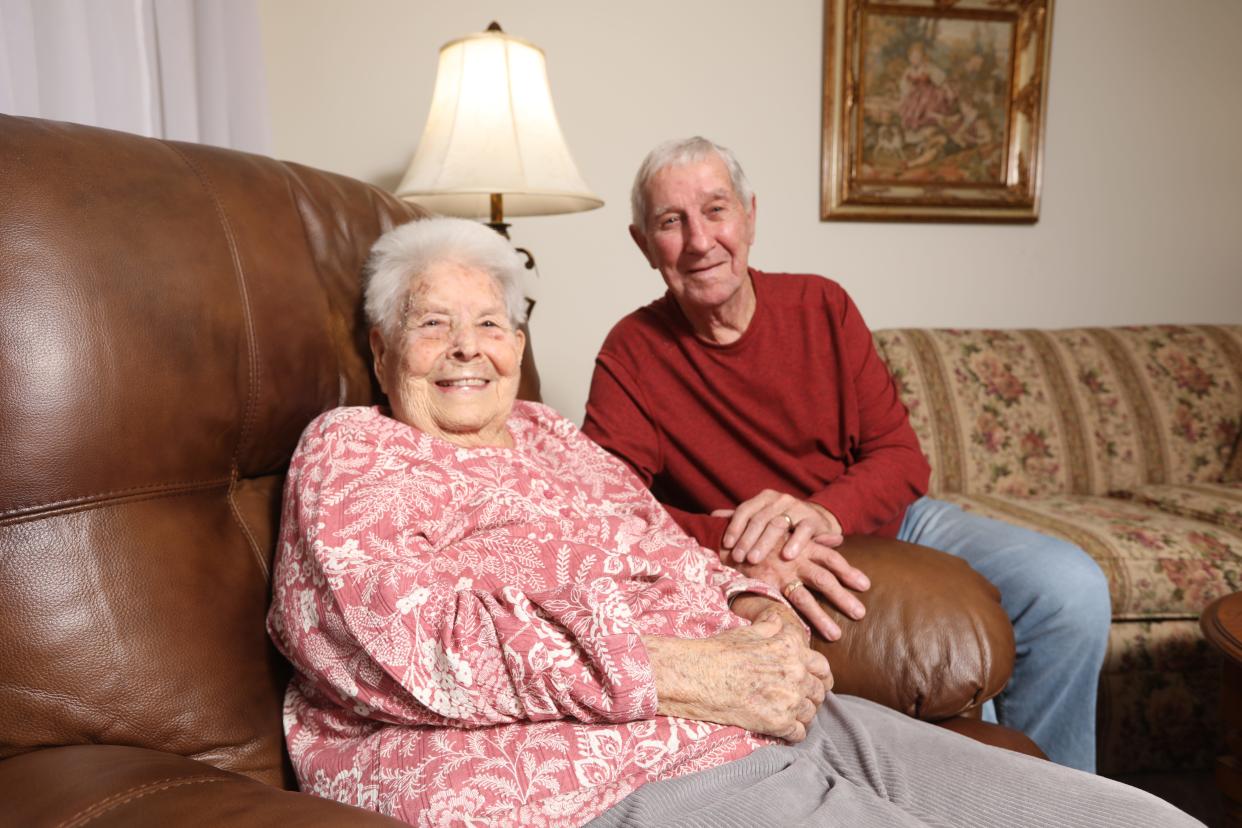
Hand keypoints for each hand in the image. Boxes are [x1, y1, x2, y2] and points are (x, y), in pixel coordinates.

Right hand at [643, 611, 830, 742]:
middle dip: (811, 695)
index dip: (818, 675)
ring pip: (812, 713)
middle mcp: (797, 673)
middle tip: (799, 698)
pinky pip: (800, 734)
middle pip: (820, 691)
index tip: (811, 680)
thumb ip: (770, 626)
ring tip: (789, 713)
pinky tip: (782, 727)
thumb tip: (778, 619)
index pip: (822, 667)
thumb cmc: (719, 652)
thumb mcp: (747, 631)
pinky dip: (793, 732)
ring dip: (803, 713)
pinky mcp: (779, 723)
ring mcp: (790, 700)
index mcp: (792, 649)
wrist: (698, 677)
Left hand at [713, 489, 843, 564]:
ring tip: (754, 559)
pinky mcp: (814, 520)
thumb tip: (712, 516)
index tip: (726, 545)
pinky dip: (795, 543)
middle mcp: (781, 499)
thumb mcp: (762, 518)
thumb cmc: (783, 522)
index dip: (734, 527)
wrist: (817, 521)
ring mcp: (798, 508)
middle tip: (738, 557)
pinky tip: (786, 556)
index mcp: (765, 497)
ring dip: (764, 543)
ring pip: (778, 524)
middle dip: (747, 539)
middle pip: (759, 519)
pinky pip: (804, 530)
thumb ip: (740, 518)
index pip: (745, 510)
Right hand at [729, 541, 868, 641]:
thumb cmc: (762, 539)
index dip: (848, 571)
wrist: (728, 541)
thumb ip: (814, 537)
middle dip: (842, 597)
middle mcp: (793, 560)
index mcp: (802, 546)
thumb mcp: (788, 532)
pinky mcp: (763, 586)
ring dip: (821, 617)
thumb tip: (838, 539)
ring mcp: (777, 574)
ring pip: (804, 597)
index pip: (831, 559)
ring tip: (836, 635)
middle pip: (823, 579)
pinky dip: (793, 621)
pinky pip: (781, 606)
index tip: (866, 585)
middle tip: (860, 614)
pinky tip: (803, 637)